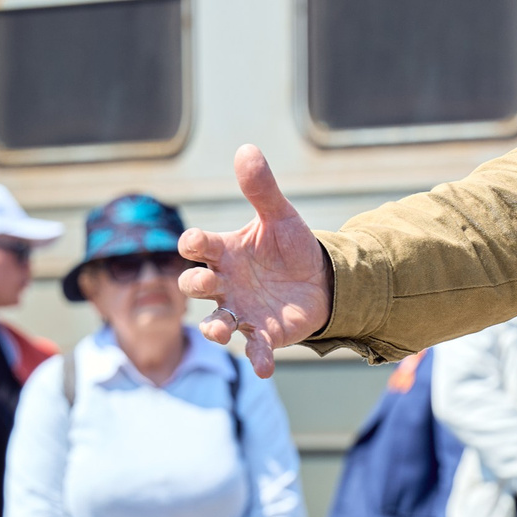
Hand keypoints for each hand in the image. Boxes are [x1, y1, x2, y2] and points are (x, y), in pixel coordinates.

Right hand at [178, 145, 330, 378]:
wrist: (322, 279)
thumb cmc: (291, 248)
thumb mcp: (280, 217)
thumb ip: (262, 188)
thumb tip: (247, 148)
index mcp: (224, 252)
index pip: (197, 247)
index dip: (193, 244)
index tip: (196, 242)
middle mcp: (225, 283)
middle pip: (197, 285)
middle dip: (196, 284)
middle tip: (205, 282)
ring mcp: (241, 310)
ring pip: (217, 321)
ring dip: (215, 327)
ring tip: (219, 329)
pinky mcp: (264, 333)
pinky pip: (255, 349)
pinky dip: (258, 359)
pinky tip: (264, 369)